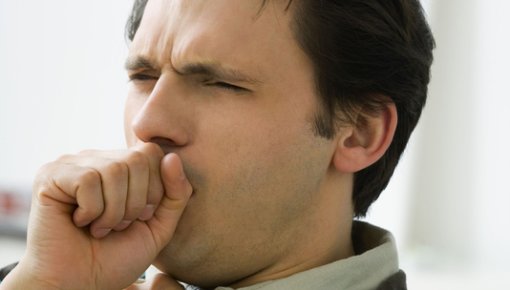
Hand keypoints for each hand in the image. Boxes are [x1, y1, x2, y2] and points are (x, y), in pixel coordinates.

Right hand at [0, 143, 191, 289]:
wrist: (79, 285)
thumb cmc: (116, 258)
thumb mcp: (159, 227)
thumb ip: (176, 194)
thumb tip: (173, 157)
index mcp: (121, 166)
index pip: (152, 152)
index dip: (156, 188)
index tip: (142, 217)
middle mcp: (97, 159)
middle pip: (137, 158)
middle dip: (136, 202)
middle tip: (119, 226)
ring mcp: (72, 164)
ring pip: (114, 169)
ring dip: (113, 211)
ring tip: (101, 228)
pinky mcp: (50, 176)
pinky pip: (87, 180)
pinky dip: (91, 210)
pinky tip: (80, 223)